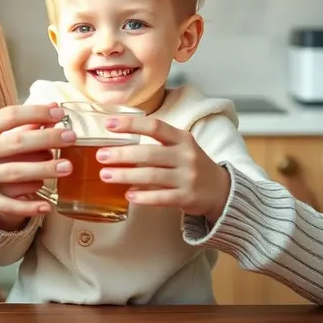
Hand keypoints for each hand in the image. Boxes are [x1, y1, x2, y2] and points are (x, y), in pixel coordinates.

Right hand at [0, 104, 75, 217]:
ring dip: (45, 170)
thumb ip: (4, 124)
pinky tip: (47, 205)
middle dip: (49, 139)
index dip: (37, 113)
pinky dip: (28, 206)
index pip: (10, 116)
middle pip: (18, 143)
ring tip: (67, 167)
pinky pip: (8, 205)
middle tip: (72, 137)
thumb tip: (45, 112)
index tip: (60, 112)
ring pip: (17, 174)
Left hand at [96, 116, 231, 222]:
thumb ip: (156, 142)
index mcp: (182, 138)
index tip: (109, 124)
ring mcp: (188, 177)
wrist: (221, 190)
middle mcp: (186, 155)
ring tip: (106, 175)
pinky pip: (161, 198)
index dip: (131, 124)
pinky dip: (143, 197)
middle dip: (122, 154)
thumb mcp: (181, 146)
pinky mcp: (187, 198)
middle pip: (149, 153)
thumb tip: (119, 142)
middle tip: (101, 156)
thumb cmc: (192, 165)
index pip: (155, 126)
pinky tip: (128, 195)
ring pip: (152, 176)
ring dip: (126, 176)